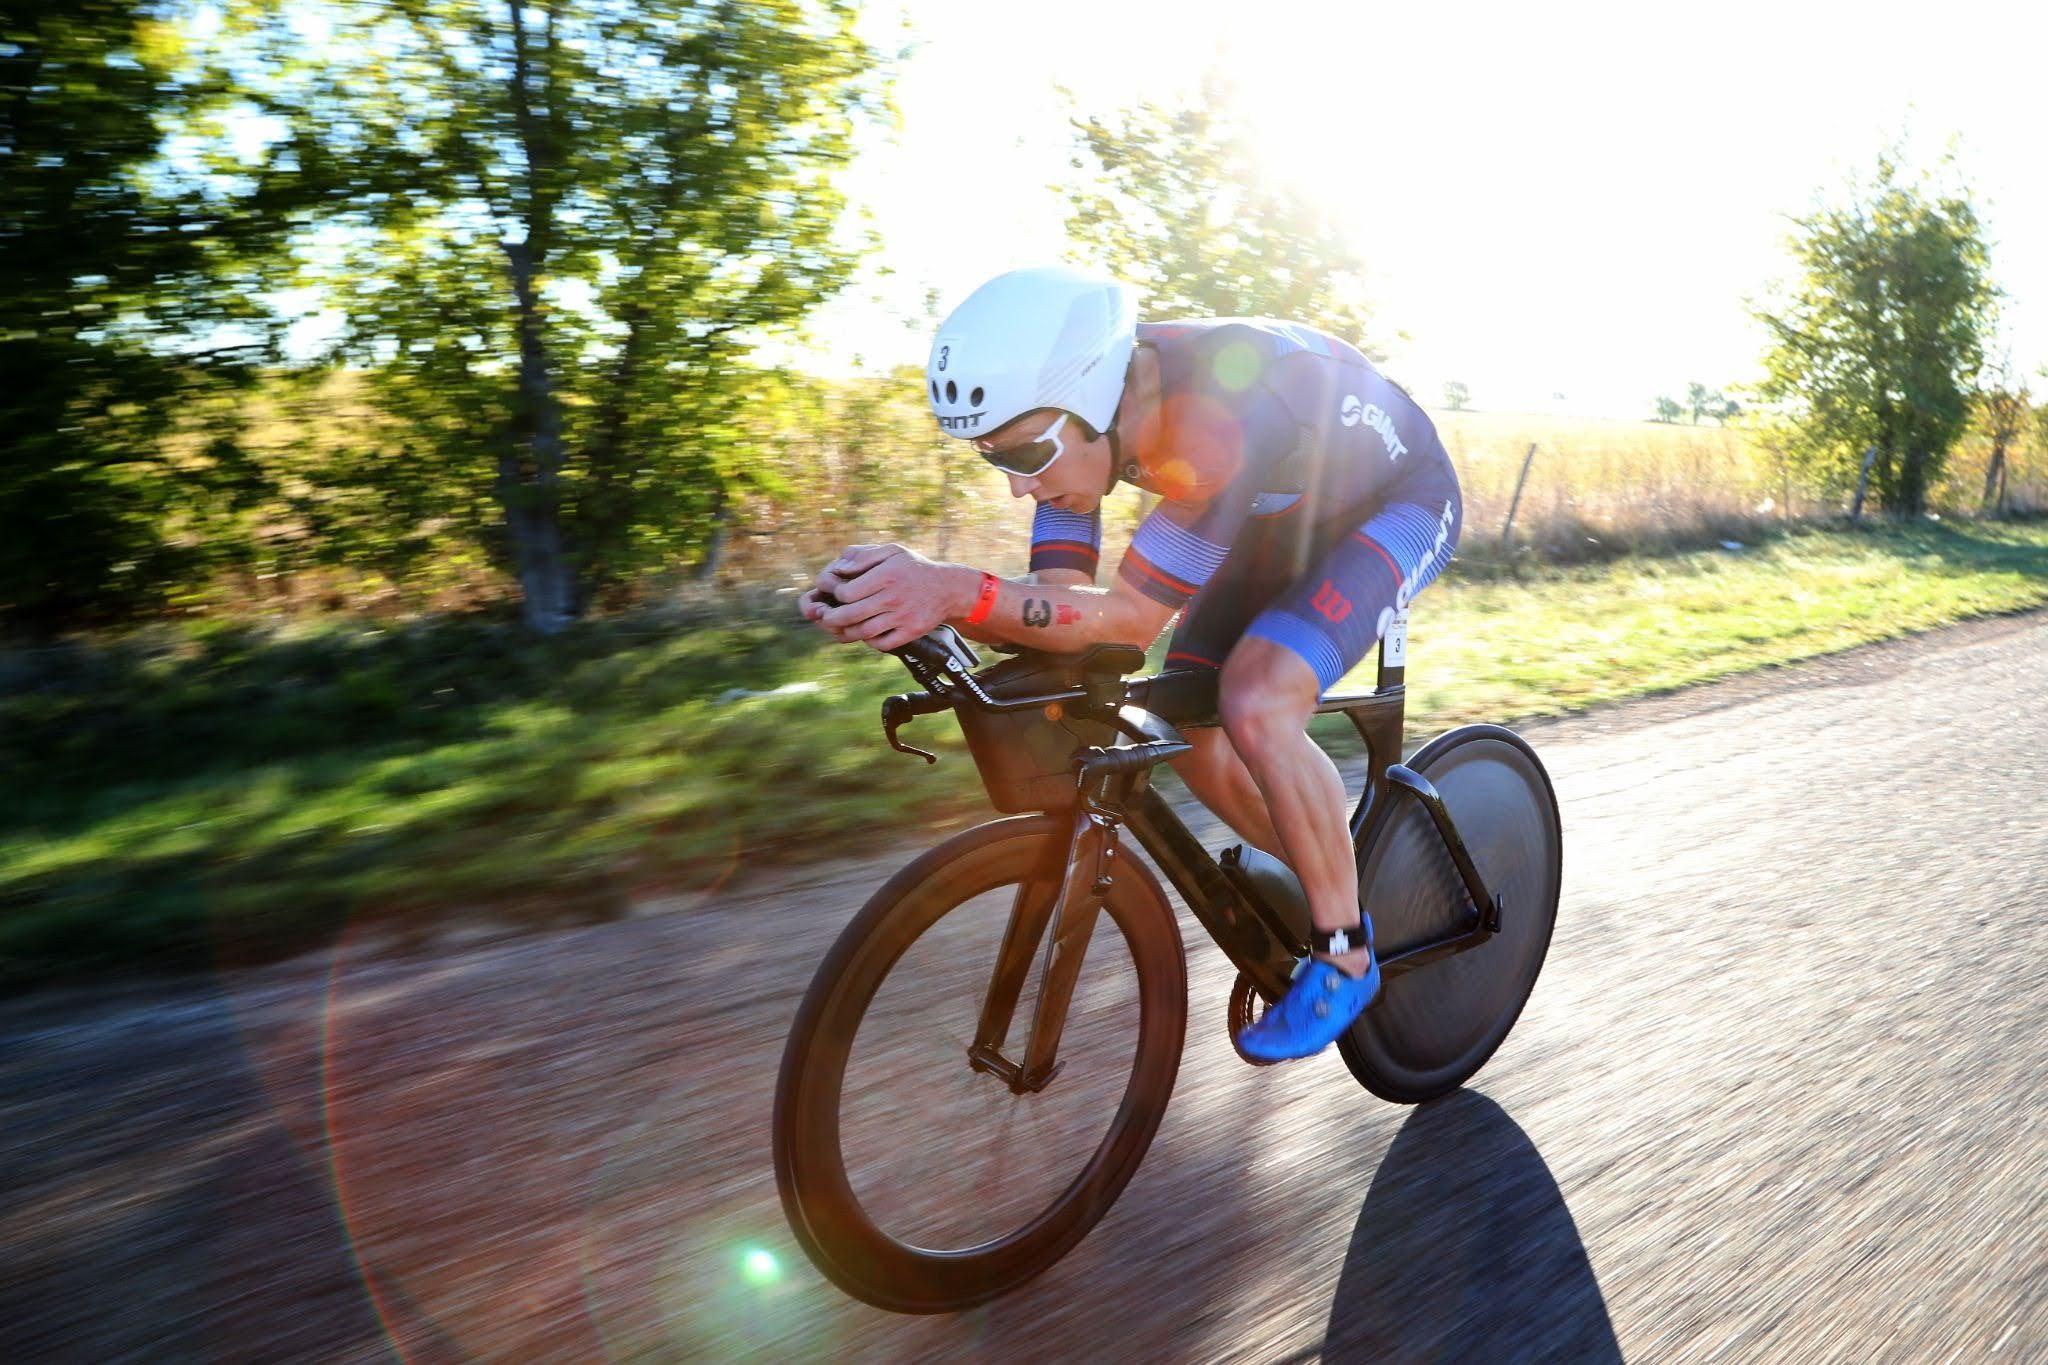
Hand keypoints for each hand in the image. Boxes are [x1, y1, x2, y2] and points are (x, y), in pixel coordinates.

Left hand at [804, 543, 969, 652]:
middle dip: (832, 618)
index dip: (836, 595)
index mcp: (886, 575)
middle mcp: (893, 597)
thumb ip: (863, 556)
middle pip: (850, 615)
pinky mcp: (911, 632)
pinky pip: (883, 644)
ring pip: (864, 632)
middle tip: (826, 618)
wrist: (948, 588)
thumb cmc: (914, 568)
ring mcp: (902, 617)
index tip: (836, 594)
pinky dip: (870, 642)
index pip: (847, 592)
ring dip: (847, 632)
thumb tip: (839, 569)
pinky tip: (866, 635)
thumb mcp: (891, 551)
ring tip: (841, 628)